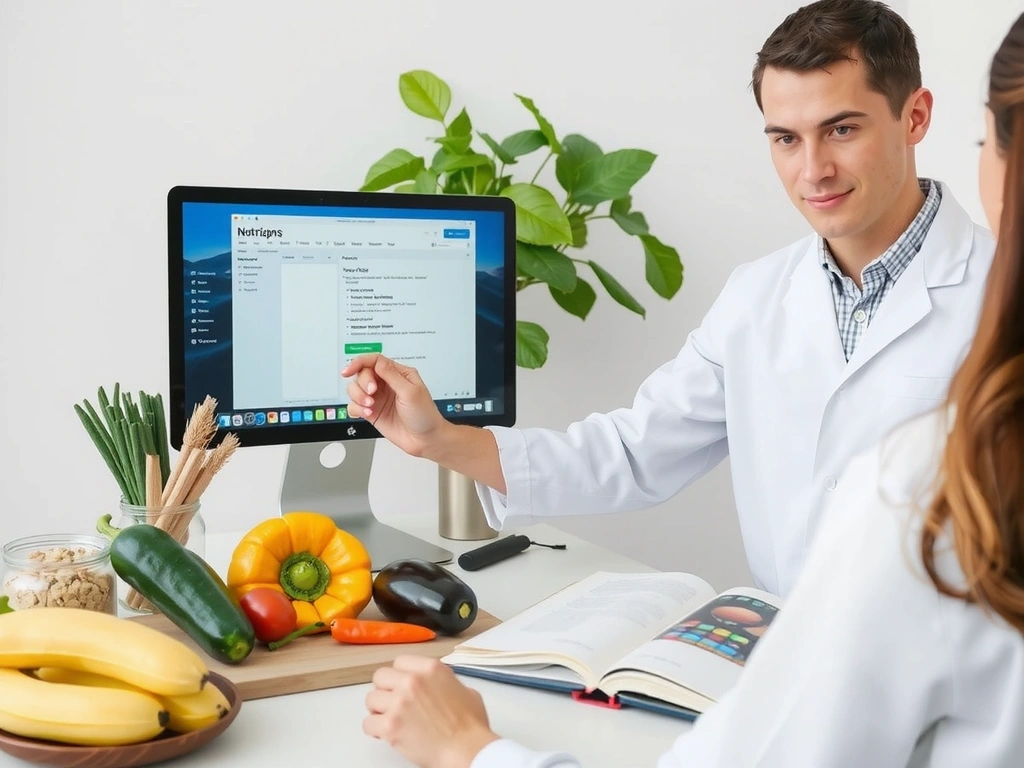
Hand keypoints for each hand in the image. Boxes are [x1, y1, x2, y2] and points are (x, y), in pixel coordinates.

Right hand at [341, 354, 446, 456]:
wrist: (425, 440)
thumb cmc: (424, 415)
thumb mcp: (411, 391)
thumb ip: (391, 375)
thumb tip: (376, 361)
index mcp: (398, 374)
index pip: (374, 361)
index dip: (359, 362)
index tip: (348, 370)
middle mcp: (386, 384)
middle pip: (362, 374)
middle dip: (362, 383)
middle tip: (371, 393)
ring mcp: (378, 398)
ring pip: (355, 389)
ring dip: (358, 396)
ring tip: (370, 406)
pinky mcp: (372, 412)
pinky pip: (354, 406)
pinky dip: (356, 409)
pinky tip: (367, 413)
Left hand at [364, 656, 499, 767]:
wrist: (467, 750)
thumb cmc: (470, 726)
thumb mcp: (465, 691)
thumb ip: (445, 682)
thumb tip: (438, 687)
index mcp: (431, 669)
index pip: (399, 662)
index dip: (399, 675)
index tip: (400, 685)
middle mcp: (412, 681)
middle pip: (380, 676)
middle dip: (385, 690)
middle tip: (391, 702)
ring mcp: (399, 702)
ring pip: (371, 699)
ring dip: (378, 710)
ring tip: (389, 719)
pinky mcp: (390, 725)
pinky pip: (368, 723)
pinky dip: (374, 730)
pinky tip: (385, 733)